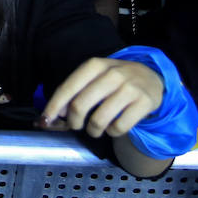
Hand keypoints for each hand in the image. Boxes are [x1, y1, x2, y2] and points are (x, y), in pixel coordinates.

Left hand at [40, 57, 162, 139]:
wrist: (152, 77)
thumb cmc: (115, 80)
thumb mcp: (94, 77)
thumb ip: (74, 92)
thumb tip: (54, 115)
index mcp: (94, 65)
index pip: (68, 88)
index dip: (54, 107)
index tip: (44, 121)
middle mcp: (112, 74)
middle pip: (80, 105)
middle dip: (73, 122)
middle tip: (76, 125)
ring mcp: (130, 87)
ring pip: (99, 119)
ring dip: (92, 130)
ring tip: (95, 128)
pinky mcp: (145, 102)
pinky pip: (119, 127)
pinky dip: (112, 132)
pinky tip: (113, 126)